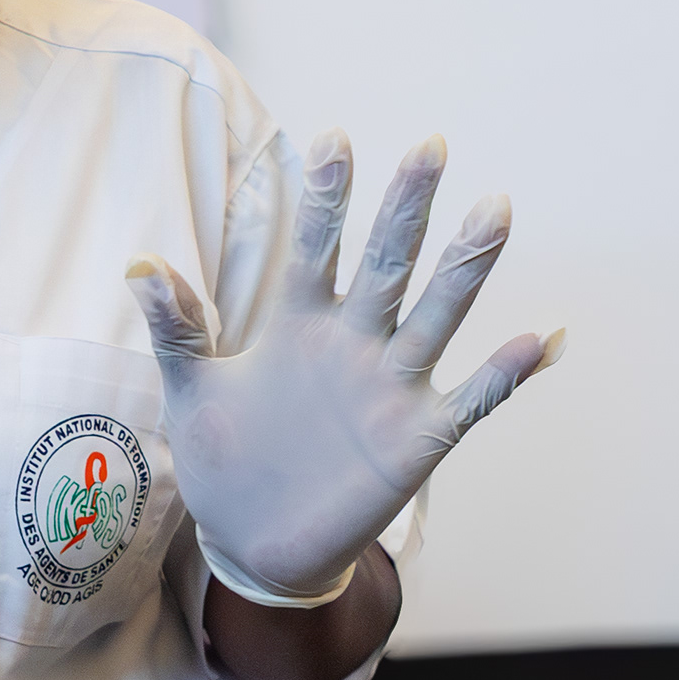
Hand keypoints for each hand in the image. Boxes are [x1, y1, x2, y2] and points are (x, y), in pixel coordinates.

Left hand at [130, 133, 555, 604]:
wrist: (253, 543)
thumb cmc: (226, 459)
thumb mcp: (192, 390)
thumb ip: (176, 327)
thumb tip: (138, 263)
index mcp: (300, 323)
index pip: (317, 246)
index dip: (328, 196)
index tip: (335, 136)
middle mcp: (354, 342)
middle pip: (388, 263)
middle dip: (406, 208)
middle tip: (430, 147)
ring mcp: (391, 387)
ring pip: (436, 316)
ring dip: (466, 268)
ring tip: (495, 210)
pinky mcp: (416, 439)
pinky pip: (470, 401)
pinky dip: (504, 375)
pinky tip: (540, 339)